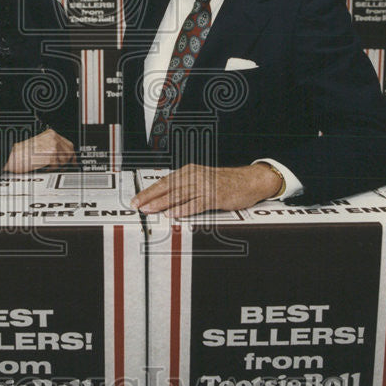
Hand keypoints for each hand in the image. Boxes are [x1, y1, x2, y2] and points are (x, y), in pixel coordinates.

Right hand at [2, 129, 75, 173]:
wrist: (13, 156)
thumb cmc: (22, 152)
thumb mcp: (40, 144)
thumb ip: (52, 147)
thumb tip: (62, 156)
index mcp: (51, 134)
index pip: (68, 144)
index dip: (71, 154)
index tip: (73, 161)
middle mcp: (53, 138)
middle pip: (69, 152)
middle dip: (67, 161)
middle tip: (62, 167)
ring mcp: (53, 146)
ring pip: (64, 160)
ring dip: (58, 166)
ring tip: (48, 167)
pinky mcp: (51, 156)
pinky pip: (57, 166)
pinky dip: (52, 169)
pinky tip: (44, 167)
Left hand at [130, 163, 281, 217]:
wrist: (249, 181)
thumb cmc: (224, 183)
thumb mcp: (201, 180)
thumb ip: (185, 187)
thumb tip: (164, 199)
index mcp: (189, 171)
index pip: (164, 181)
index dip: (149, 191)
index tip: (137, 199)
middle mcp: (195, 176)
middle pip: (168, 187)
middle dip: (150, 197)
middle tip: (137, 205)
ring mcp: (204, 186)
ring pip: (179, 195)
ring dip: (162, 203)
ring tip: (149, 210)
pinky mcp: (214, 196)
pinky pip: (195, 203)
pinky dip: (183, 209)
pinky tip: (172, 214)